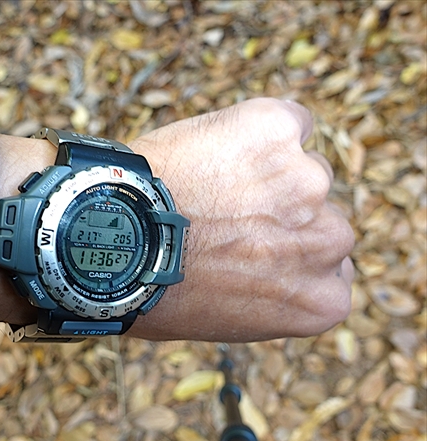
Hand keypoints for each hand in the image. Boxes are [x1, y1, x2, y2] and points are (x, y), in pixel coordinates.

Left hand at [0, 98, 354, 342]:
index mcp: (321, 302)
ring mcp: (306, 180)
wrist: (109, 240)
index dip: (288, 256)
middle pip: (322, 218)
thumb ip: (271, 290)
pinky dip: (256, 129)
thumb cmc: (153, 290)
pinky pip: (286, 122)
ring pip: (302, 168)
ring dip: (267, 173)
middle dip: (282, 217)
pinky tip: (215, 146)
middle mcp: (328, 241)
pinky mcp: (276, 127)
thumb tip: (272, 264)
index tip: (257, 250)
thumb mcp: (229, 317)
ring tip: (208, 181)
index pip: (331, 269)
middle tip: (227, 215)